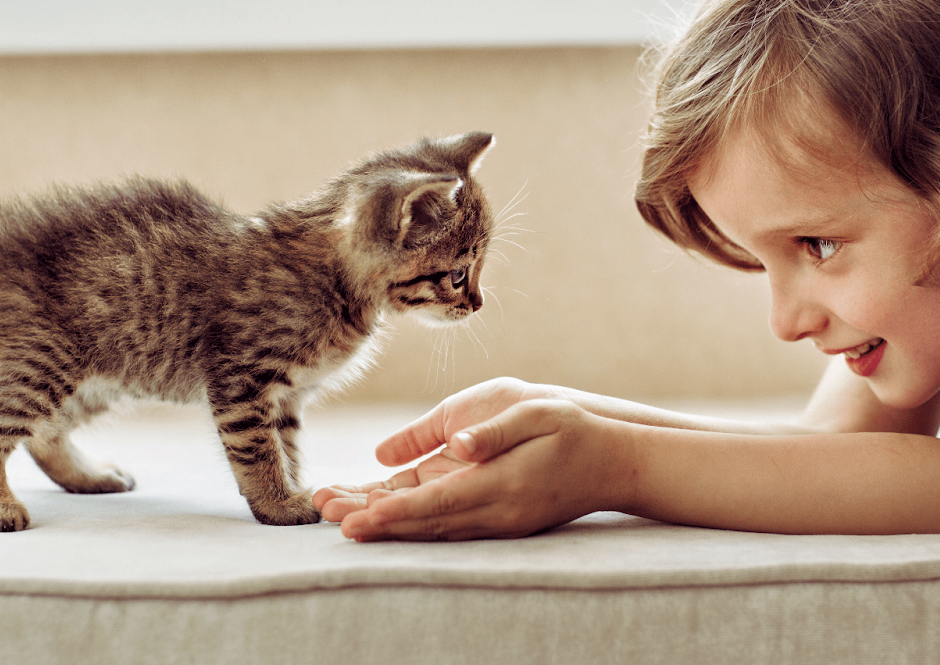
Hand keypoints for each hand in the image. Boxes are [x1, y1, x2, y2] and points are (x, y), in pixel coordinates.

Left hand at [313, 377, 562, 521]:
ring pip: (432, 528)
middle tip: (327, 514)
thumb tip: (455, 444)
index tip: (356, 517)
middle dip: (375, 520)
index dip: (393, 513)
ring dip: (386, 523)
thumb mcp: (531, 412)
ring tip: (339, 514)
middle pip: (426, 523)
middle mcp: (496, 512)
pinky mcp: (495, 519)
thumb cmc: (570, 427)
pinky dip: (409, 521)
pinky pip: (445, 524)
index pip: (437, 504)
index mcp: (501, 483)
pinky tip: (379, 512)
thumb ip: (491, 431)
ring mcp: (496, 521)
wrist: (612, 460)